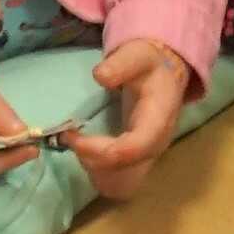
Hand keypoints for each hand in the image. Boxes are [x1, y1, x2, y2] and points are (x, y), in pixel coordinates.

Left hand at [62, 42, 193, 186]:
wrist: (166, 74)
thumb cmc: (151, 64)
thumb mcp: (138, 55)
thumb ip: (121, 64)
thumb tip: (99, 76)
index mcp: (158, 120)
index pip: (133, 148)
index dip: (99, 150)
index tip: (72, 136)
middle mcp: (157, 143)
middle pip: (123, 167)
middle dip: (90, 158)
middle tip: (67, 136)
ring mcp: (149, 153)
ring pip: (120, 178)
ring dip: (92, 165)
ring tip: (74, 141)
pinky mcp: (139, 157)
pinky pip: (118, 176)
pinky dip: (96, 167)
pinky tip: (83, 148)